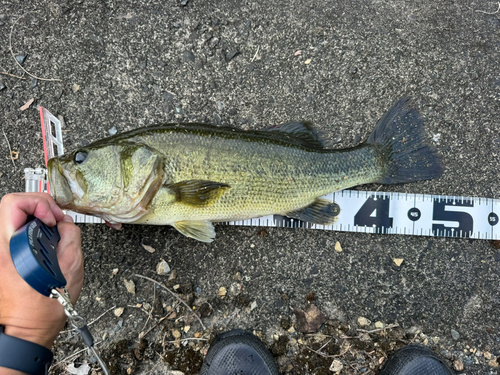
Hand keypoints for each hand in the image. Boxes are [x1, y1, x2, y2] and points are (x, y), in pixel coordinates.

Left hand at [0, 193, 83, 348]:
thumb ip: (70, 234)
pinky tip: (43, 243)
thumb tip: (65, 223)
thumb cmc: (47, 304)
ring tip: (50, 231)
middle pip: (10, 206)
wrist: (30, 328)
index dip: (41, 204)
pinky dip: (30, 231)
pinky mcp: (1, 259)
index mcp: (11, 248)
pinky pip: (13, 233)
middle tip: (54, 219)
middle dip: (37, 206)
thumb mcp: (72, 264)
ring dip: (33, 218)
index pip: (15, 203)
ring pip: (11, 219)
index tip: (54, 218)